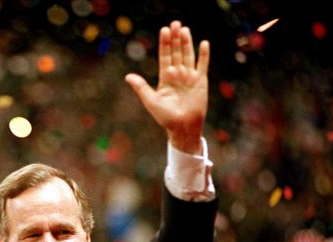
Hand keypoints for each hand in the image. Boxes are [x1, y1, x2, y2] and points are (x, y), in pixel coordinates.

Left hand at [125, 20, 209, 153]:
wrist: (182, 127)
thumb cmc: (165, 117)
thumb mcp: (151, 101)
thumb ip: (141, 87)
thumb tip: (128, 76)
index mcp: (165, 78)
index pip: (164, 56)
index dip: (164, 44)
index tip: (164, 30)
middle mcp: (177, 74)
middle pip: (176, 52)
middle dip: (175, 38)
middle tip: (174, 23)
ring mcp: (189, 77)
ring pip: (188, 55)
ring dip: (187, 42)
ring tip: (184, 29)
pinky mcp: (201, 81)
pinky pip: (202, 65)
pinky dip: (203, 54)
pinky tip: (203, 43)